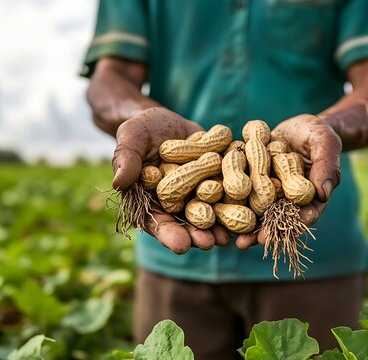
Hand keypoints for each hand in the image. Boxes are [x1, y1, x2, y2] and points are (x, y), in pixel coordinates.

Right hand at [112, 107, 229, 252]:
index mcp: (150, 201)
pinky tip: (248, 211)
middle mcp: (174, 204)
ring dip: (219, 226)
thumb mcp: (131, 138)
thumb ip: (126, 158)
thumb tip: (119, 182)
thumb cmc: (142, 130)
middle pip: (185, 224)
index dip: (168, 234)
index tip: (180, 245)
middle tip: (208, 244)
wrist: (166, 121)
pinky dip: (236, 203)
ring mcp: (196, 195)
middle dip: (197, 235)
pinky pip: (227, 195)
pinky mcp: (216, 182)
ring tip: (229, 236)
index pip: (157, 223)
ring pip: (209, 215)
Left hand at [236, 114, 341, 249]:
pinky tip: (217, 211)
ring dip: (244, 225)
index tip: (285, 232)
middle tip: (249, 243)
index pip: (304, 214)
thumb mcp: (325, 144)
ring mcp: (268, 192)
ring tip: (232, 239)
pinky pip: (241, 192)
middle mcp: (286, 199)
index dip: (294, 225)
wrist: (297, 126)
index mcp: (309, 196)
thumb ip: (326, 167)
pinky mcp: (252, 181)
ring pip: (257, 211)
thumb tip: (323, 193)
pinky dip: (230, 202)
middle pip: (276, 219)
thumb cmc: (317, 134)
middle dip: (263, 232)